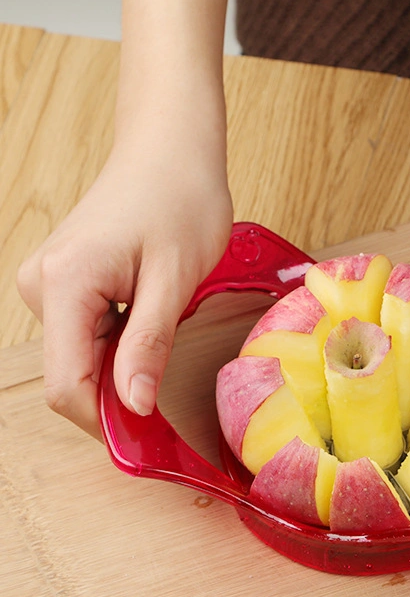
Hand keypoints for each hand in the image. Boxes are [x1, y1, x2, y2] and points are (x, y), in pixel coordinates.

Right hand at [16, 140, 232, 438]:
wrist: (172, 152)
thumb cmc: (180, 202)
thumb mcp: (174, 280)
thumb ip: (148, 345)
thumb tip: (131, 406)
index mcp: (64, 284)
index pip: (69, 384)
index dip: (107, 422)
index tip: (150, 443)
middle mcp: (42, 287)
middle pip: (72, 375)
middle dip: (117, 399)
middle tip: (169, 408)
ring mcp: (50, 285)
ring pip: (81, 359)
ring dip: (121, 371)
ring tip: (165, 346)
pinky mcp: (66, 284)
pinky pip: (87, 337)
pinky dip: (117, 350)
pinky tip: (149, 331)